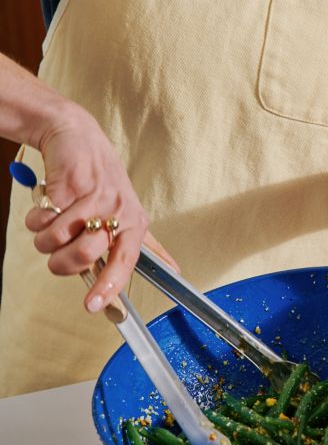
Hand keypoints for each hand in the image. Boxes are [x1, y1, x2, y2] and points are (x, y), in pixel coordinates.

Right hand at [24, 102, 176, 311]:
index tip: (93, 305)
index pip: (125, 262)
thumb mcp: (130, 214)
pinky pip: (44, 218)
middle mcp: (119, 212)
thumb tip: (173, 269)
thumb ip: (147, 245)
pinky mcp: (69, 185)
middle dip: (62, 262)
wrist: (78, 139)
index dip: (108, 286)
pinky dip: (37, 218)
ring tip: (50, 226)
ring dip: (45, 239)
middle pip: (85, 255)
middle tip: (56, 254)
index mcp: (135, 225)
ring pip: (58, 238)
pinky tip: (46, 207)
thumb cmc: (102, 182)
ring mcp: (95, 198)